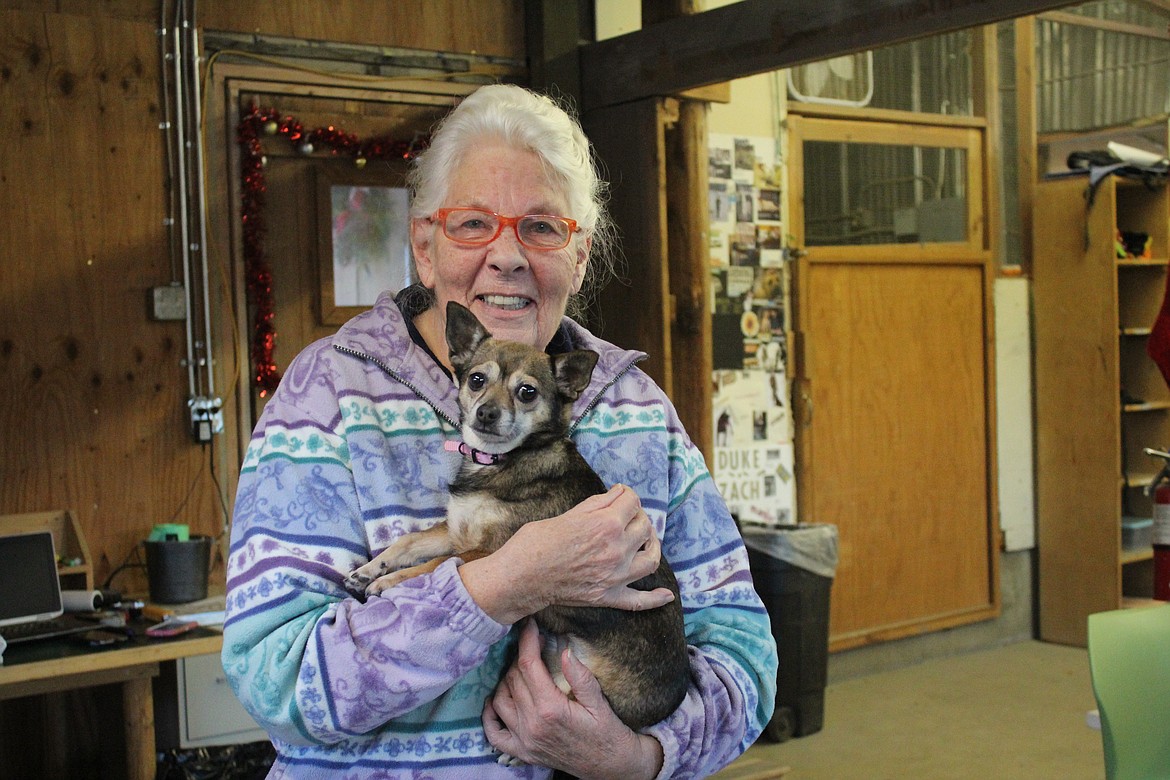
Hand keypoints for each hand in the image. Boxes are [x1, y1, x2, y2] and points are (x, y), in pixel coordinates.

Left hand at [482, 619, 663, 779]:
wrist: (609, 766)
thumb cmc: (607, 732)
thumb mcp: (599, 702)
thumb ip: (581, 677)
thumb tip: (565, 650)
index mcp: (550, 709)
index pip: (528, 666)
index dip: (527, 641)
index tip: (530, 626)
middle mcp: (531, 725)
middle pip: (513, 679)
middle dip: (520, 657)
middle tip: (534, 646)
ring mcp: (523, 740)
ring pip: (500, 699)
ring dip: (507, 680)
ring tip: (521, 670)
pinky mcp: (521, 752)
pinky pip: (494, 733)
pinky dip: (490, 715)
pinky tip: (496, 700)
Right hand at [518, 484, 673, 610]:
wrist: (520, 577)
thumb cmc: (537, 541)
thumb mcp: (569, 513)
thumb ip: (599, 504)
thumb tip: (618, 494)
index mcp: (607, 524)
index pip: (632, 501)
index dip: (626, 495)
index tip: (619, 497)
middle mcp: (617, 550)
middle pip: (644, 527)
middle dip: (636, 517)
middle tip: (625, 516)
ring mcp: (615, 576)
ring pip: (651, 559)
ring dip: (652, 545)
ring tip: (644, 539)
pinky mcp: (608, 597)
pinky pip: (639, 601)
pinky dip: (655, 598)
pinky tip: (666, 595)